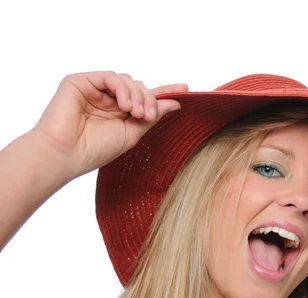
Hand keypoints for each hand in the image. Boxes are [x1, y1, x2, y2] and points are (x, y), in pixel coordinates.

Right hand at [29, 71, 188, 178]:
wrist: (66, 154)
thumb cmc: (94, 150)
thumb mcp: (132, 133)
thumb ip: (152, 117)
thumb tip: (175, 103)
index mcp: (119, 113)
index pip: (144, 98)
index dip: (164, 93)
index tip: (185, 89)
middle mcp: (107, 100)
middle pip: (139, 88)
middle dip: (149, 99)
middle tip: (148, 116)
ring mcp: (94, 89)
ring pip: (127, 81)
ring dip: (138, 96)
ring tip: (136, 114)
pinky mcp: (80, 81)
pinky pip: (110, 77)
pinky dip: (122, 89)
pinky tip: (125, 105)